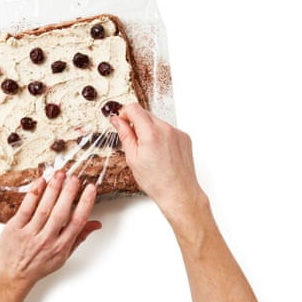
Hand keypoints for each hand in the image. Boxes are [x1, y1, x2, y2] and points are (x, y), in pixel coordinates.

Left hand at [0, 170, 100, 301]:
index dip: (85, 203)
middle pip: (61, 212)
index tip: (90, 188)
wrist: (12, 274)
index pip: (77, 222)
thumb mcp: (63, 256)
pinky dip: (34, 193)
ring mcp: (29, 234)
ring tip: (60, 175)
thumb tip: (96, 224)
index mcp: (61, 247)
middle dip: (69, 193)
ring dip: (53, 189)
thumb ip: (79, 237)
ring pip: (44, 208)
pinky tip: (41, 182)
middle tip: (75, 178)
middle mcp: (46, 240)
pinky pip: (26, 208)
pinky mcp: (15, 228)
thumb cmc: (39, 264)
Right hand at [110, 103, 206, 224]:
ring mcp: (177, 132)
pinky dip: (160, 136)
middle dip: (136, 122)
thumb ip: (124, 135)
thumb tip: (116, 120)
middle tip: (132, 140)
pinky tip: (159, 152)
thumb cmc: (156, 181)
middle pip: (145, 113)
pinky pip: (168, 129)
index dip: (124, 113)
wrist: (178, 193)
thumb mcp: (133, 158)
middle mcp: (166, 129)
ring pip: (156, 121)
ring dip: (149, 130)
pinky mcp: (184, 137)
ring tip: (148, 150)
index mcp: (151, 133)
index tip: (121, 121)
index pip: (134, 108)